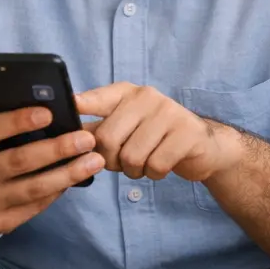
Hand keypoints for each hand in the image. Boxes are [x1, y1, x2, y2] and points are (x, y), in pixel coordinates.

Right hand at [0, 82, 104, 235]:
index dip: (18, 121)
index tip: (49, 112)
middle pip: (18, 161)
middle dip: (56, 149)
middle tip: (87, 138)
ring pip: (32, 189)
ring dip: (67, 174)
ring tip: (95, 160)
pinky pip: (34, 206)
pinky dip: (58, 191)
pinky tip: (77, 177)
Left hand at [74, 82, 238, 182]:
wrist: (203, 146)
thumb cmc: (156, 138)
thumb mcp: (128, 128)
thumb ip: (99, 129)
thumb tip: (66, 134)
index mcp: (128, 94)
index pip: (99, 98)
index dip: (82, 103)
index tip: (72, 105)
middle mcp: (147, 97)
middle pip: (108, 138)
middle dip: (110, 161)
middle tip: (122, 164)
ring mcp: (169, 113)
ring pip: (131, 156)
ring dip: (134, 171)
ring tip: (144, 164)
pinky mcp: (187, 134)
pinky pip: (155, 165)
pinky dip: (153, 174)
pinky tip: (161, 165)